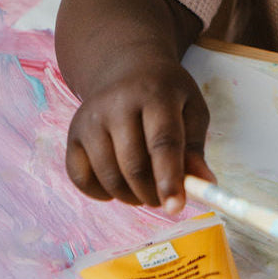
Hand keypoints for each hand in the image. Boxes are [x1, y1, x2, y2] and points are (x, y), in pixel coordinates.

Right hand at [64, 52, 214, 213]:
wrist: (125, 70)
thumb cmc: (167, 96)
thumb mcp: (192, 111)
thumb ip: (196, 149)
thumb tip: (205, 185)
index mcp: (155, 95)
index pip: (162, 143)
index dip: (169, 179)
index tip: (176, 208)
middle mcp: (116, 105)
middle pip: (133, 166)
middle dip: (152, 194)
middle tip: (164, 199)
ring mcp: (89, 120)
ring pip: (108, 177)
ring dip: (131, 197)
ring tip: (146, 191)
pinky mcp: (72, 135)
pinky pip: (81, 178)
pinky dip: (101, 193)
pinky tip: (119, 185)